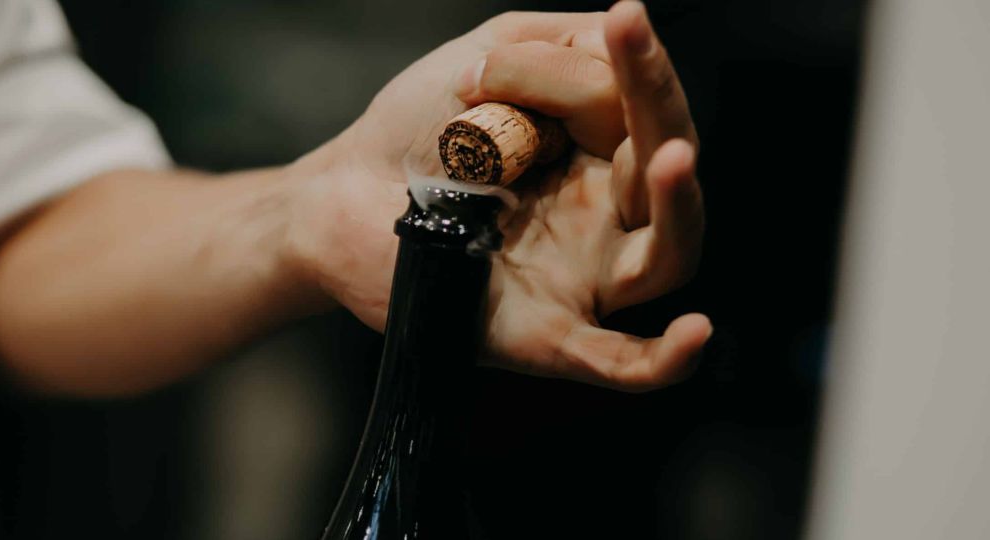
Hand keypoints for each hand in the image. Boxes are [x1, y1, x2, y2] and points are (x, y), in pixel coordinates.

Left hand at [290, 1, 709, 390]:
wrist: (337, 192)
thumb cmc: (415, 128)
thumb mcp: (484, 59)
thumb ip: (553, 52)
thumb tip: (607, 56)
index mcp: (598, 148)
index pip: (645, 109)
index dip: (643, 66)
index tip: (624, 16)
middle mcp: (603, 212)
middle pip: (667, 175)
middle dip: (659, 111)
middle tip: (632, 58)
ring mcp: (579, 275)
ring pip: (664, 257)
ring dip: (680, 209)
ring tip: (671, 158)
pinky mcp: (543, 334)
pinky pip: (614, 360)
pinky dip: (660, 360)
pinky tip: (692, 334)